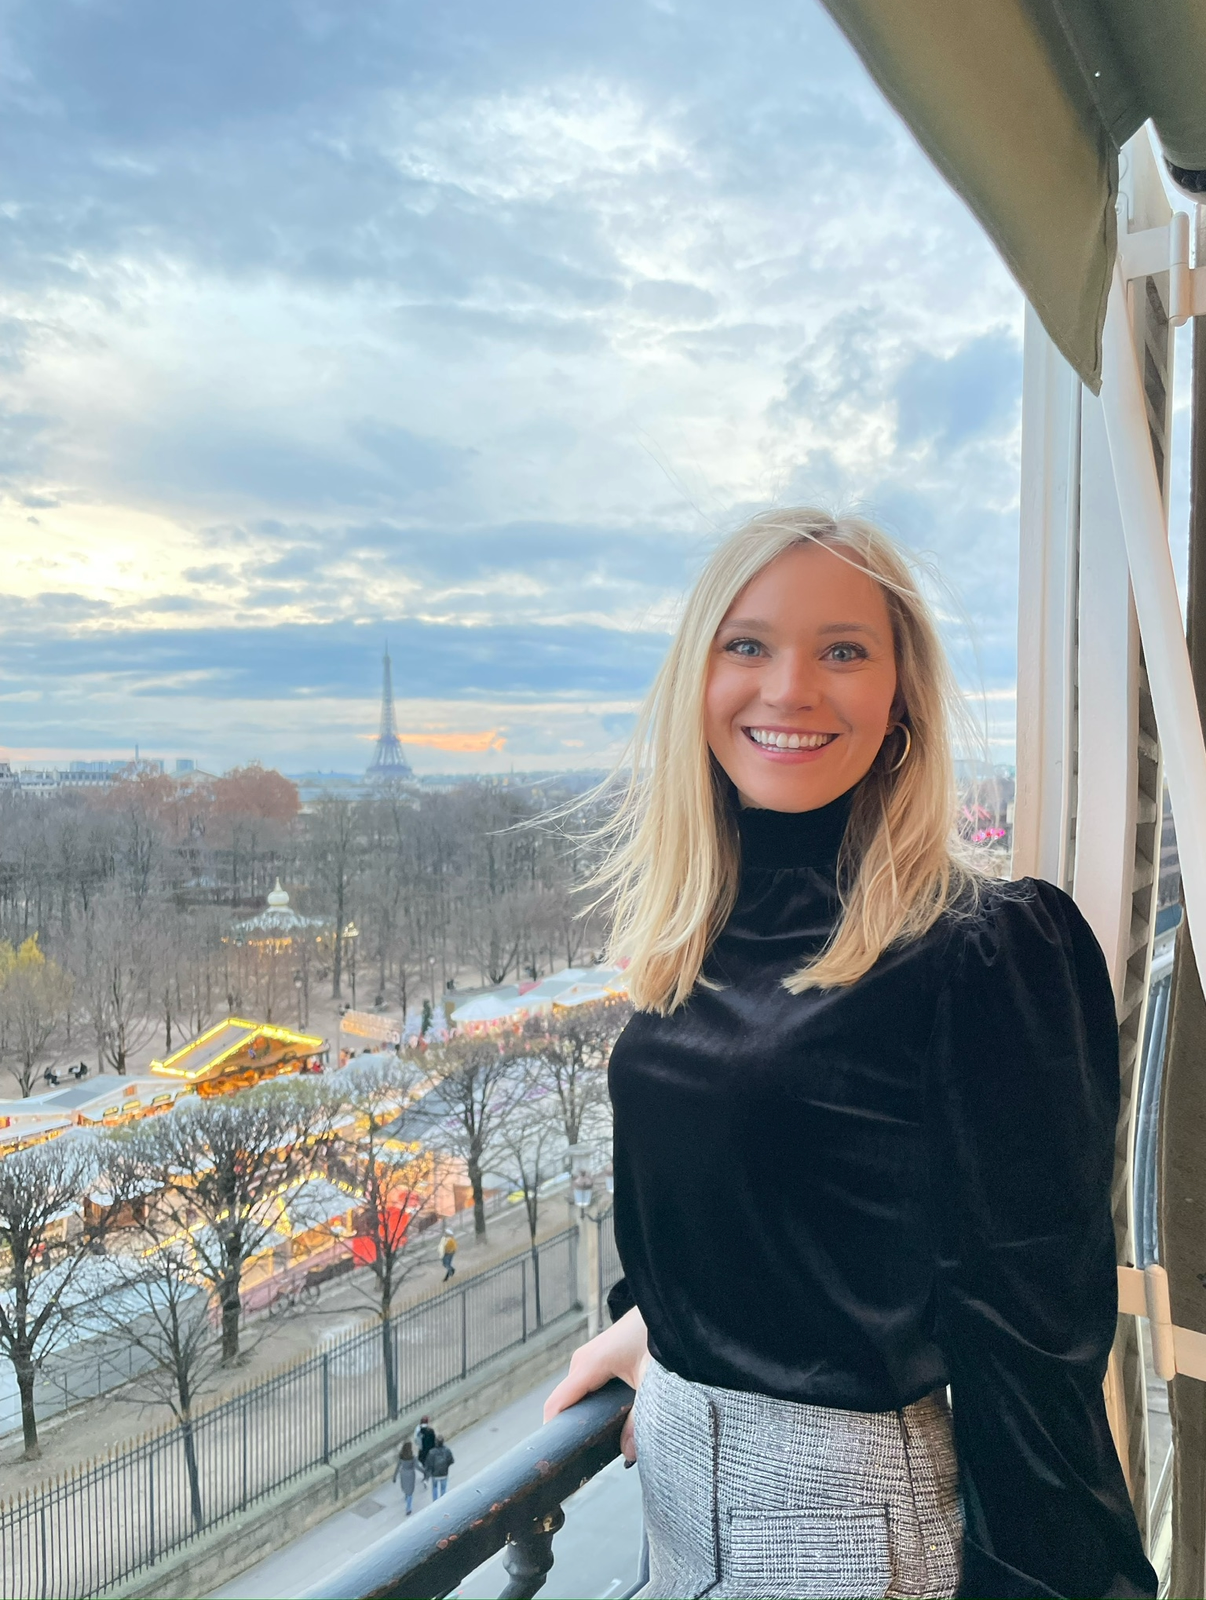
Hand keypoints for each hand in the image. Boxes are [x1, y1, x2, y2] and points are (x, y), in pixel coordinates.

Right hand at [543, 1307, 648, 1462]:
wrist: (671, 1303)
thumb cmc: (660, 1334)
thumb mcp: (652, 1381)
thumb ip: (639, 1419)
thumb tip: (627, 1454)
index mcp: (589, 1364)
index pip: (558, 1403)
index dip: (554, 1432)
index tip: (555, 1460)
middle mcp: (584, 1360)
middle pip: (569, 1402)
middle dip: (576, 1430)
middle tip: (589, 1459)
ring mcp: (593, 1357)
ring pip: (582, 1395)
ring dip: (591, 1418)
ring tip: (604, 1444)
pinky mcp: (605, 1357)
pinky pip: (592, 1387)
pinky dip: (599, 1405)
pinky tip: (615, 1420)